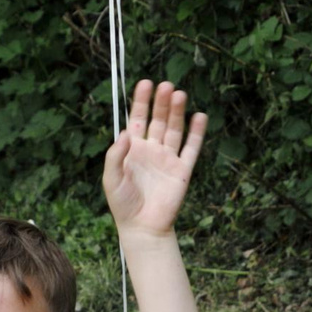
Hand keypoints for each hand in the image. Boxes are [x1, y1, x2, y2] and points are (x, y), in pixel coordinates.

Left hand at [102, 79, 207, 237]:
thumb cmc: (123, 204)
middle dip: (161, 103)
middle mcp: (152, 150)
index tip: (145, 83)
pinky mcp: (182, 170)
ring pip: (175, 130)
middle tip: (166, 86)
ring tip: (179, 94)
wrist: (142, 228)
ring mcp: (168, 159)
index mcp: (133, 149)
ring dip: (177, 112)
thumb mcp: (111, 178)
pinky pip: (191, 148)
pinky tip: (199, 116)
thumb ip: (115, 155)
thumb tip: (126, 133)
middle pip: (158, 120)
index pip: (137, 118)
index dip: (141, 101)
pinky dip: (196, 132)